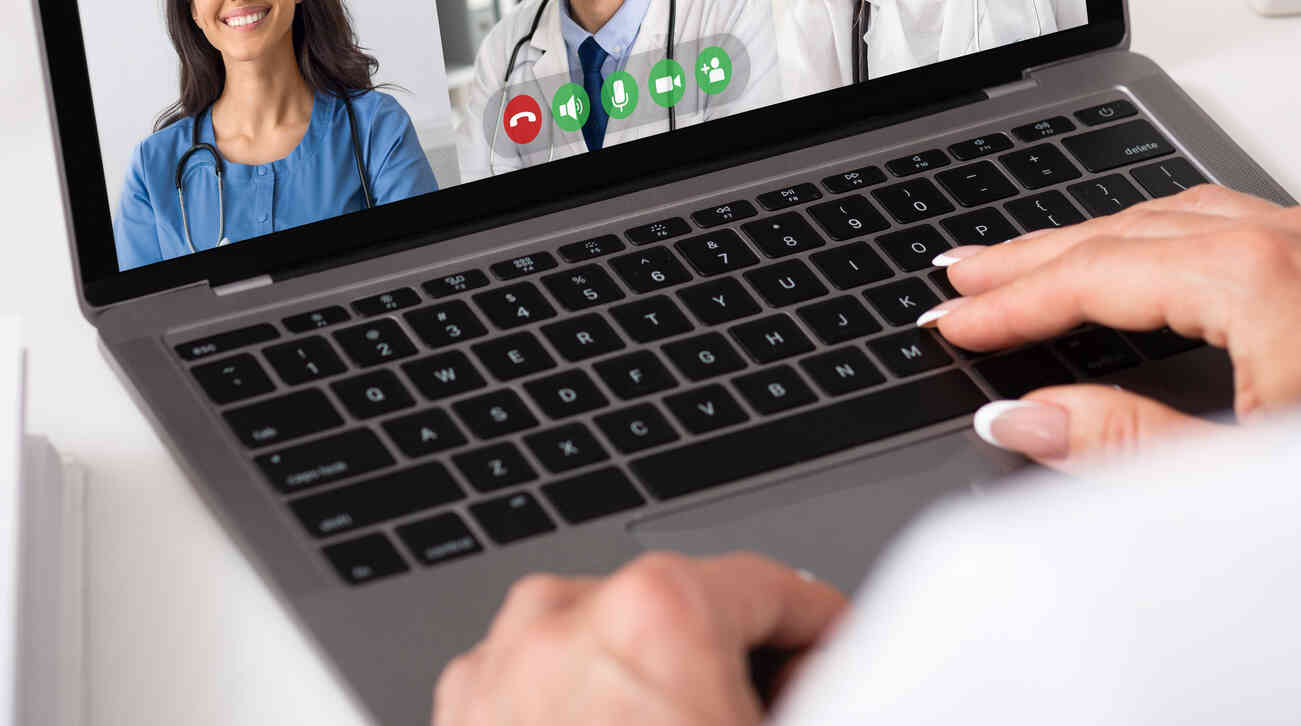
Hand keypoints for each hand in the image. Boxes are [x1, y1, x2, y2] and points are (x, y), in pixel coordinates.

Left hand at [433, 551, 848, 725]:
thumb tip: (832, 666)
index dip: (825, 629)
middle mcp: (560, 620)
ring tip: (690, 724)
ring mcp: (497, 671)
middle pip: (684, 614)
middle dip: (733, 661)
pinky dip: (582, 714)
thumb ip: (819, 682)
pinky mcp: (458, 718)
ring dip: (654, 686)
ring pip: (606, 647)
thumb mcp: (772, 725)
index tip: (842, 654)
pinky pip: (538, 690)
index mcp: (655, 612)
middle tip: (763, 709)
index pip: (774, 588)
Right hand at [926, 184, 1300, 468]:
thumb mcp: (1243, 473)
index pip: (1097, 275)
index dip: (1013, 300)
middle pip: (1131, 227)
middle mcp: (1298, 240)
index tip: (952, 317)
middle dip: (1038, 252)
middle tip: (965, 271)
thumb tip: (1023, 419)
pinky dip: (1170, 233)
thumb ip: (1119, 445)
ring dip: (1103, 235)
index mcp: (1257, 278)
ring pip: (1187, 214)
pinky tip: (1158, 252)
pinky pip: (1243, 221)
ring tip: (1039, 257)